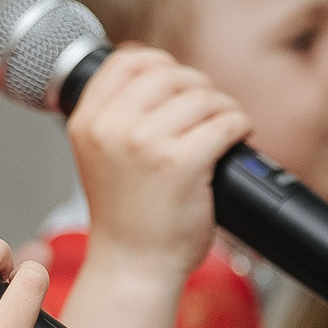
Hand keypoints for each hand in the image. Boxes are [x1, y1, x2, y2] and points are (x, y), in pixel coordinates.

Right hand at [67, 46, 252, 283]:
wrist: (133, 266)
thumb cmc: (125, 217)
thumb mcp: (100, 156)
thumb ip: (117, 116)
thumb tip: (157, 72)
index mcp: (87, 123)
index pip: (125, 61)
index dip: (159, 63)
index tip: (177, 80)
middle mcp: (112, 128)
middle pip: (170, 74)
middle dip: (199, 87)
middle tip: (210, 109)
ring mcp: (146, 144)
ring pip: (203, 97)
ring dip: (223, 108)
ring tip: (225, 126)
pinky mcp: (183, 163)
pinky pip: (226, 122)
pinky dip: (240, 126)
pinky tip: (237, 138)